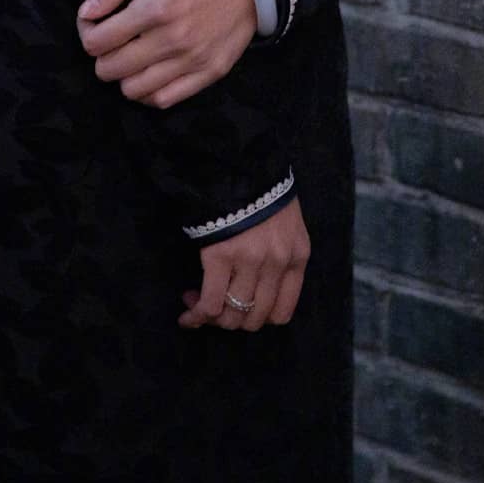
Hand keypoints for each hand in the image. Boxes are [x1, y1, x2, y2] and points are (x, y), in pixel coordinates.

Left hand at [75, 0, 256, 107]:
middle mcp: (172, 41)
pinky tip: (150, 70)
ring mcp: (192, 62)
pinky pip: (164, 100)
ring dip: (122, 74)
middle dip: (100, 53)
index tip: (92, 20)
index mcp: (156, 8)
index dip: (86, 31)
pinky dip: (148, 91)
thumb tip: (86, 12)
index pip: (98, 40)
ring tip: (130, 52)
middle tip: (109, 35)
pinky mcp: (210, 73)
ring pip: (133, 90)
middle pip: (110, 69)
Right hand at [178, 196, 310, 331]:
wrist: (241, 162)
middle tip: (215, 308)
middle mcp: (277, 264)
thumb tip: (256, 289)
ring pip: (232, 315)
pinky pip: (210, 302)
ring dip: (212, 318)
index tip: (241, 311)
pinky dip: (196, 314)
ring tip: (197, 305)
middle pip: (255, 319)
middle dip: (231, 320)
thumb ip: (281, 257)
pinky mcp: (221, 257)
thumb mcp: (287, 226)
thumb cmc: (263, 192)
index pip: (282, 313)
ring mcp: (250, 262)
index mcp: (297, 257)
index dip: (258, 320)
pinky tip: (187, 314)